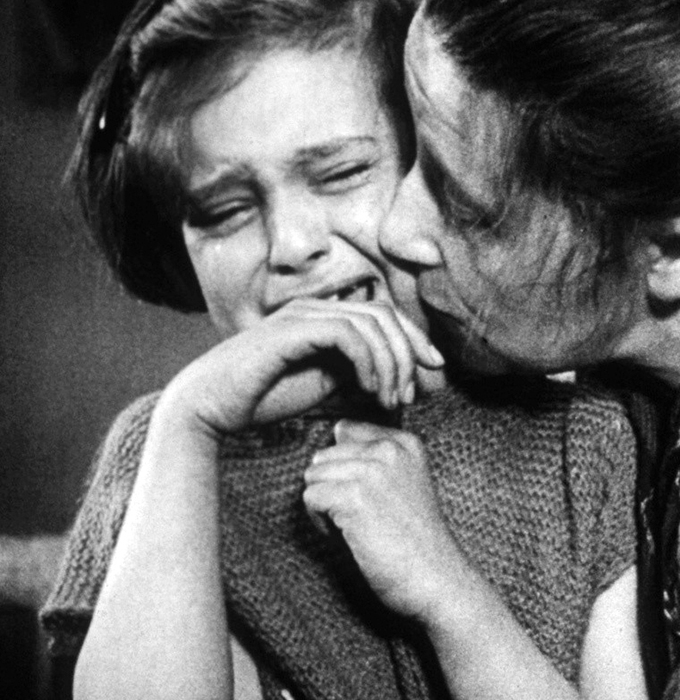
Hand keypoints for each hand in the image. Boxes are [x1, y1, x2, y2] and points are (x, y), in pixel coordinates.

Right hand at [161, 300, 444, 437]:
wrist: (209, 408)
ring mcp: (304, 313)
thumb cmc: (263, 399)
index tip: (434, 372)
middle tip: (414, 393)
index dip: (415, 341)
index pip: (385, 316)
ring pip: (373, 322)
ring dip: (392, 362)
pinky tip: (371, 390)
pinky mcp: (294, 328)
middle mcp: (318, 307)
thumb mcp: (325, 386)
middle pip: (386, 315)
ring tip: (392, 399)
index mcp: (326, 317)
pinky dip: (370, 361)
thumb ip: (357, 374)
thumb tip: (400, 379)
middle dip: (410, 352)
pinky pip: (349, 334)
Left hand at [302, 420, 468, 620]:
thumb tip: (336, 431)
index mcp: (405, 442)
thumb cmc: (416, 538)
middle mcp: (390, 449)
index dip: (343, 466)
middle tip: (360, 515)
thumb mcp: (405, 480)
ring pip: (314, 476)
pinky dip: (320, 522)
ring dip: (324, 505)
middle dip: (331, 486)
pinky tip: (348, 535)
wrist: (434, 575)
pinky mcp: (355, 498)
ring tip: (354, 526)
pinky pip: (311, 498)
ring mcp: (372, 471)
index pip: (346, 430)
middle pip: (325, 456)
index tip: (366, 493)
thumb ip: (376, 455)